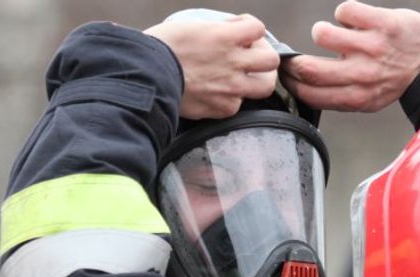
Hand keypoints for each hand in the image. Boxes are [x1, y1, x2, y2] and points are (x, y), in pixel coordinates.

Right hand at [145, 14, 279, 119]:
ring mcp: (231, 88)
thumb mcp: (190, 26)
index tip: (243, 31)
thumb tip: (230, 30)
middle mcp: (234, 63)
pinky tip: (218, 94)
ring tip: (243, 79)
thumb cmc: (162, 48)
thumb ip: (217, 29)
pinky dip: (230, 100)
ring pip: (264, 87)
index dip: (251, 29)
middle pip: (272, 60)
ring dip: (257, 81)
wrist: (147, 77)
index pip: (258, 28)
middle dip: (263, 57)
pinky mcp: (222, 108)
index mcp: (225, 37)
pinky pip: (237, 105)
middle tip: (251, 58)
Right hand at [282, 1, 419, 112]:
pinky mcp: (382, 23)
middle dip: (295, 60)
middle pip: (310, 68)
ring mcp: (372, 48)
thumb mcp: (368, 99)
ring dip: (322, 31)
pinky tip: (356, 21)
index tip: (287, 74)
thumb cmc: (393, 81)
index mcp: (357, 98)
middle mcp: (362, 75)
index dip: (291, 83)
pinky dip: (345, 14)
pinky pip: (345, 11)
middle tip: (296, 55)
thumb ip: (339, 96)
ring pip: (323, 33)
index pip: (309, 94)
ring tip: (332, 34)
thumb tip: (302, 86)